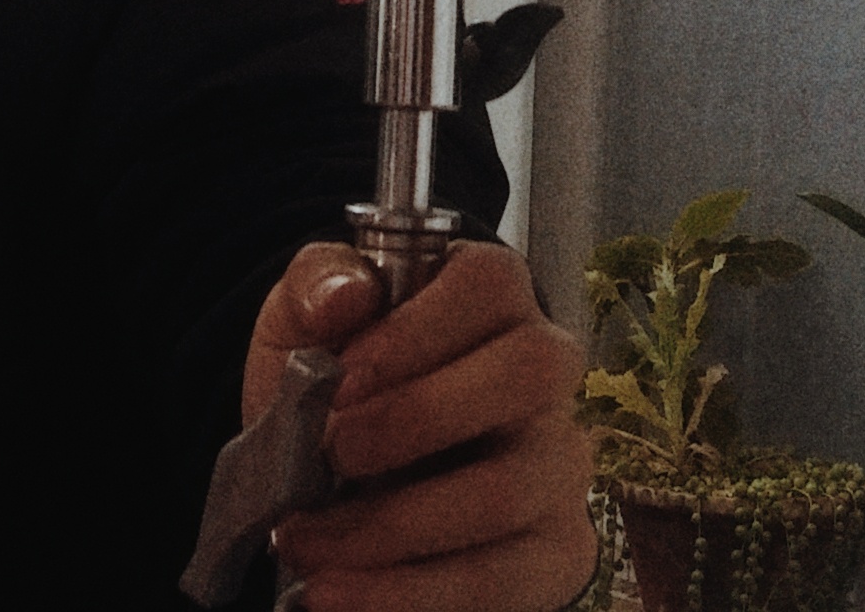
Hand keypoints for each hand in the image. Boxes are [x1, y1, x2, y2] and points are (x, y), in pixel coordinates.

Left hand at [240, 240, 595, 611]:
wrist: (341, 488)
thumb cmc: (336, 390)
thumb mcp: (304, 323)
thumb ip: (315, 284)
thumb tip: (347, 293)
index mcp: (492, 299)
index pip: (490, 284)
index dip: (414, 331)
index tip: (338, 376)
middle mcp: (546, 373)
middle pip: (530, 375)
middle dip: (416, 419)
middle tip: (330, 455)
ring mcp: (560, 464)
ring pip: (504, 491)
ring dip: (387, 526)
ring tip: (305, 540)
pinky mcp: (553, 551)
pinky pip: (498, 580)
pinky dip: (405, 595)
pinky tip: (337, 594)